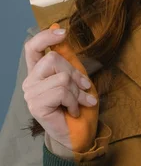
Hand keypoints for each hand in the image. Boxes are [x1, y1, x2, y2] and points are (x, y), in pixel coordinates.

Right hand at [22, 28, 97, 149]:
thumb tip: (60, 30)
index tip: (63, 33)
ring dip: (78, 91)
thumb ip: (67, 58)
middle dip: (75, 73)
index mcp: (38, 72)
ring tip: (81, 103)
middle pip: (53, 59)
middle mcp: (30, 81)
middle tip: (84, 89)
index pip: (33, 48)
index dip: (46, 37)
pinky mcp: (36, 105)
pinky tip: (73, 111)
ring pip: (62, 77)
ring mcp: (31, 94)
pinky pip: (62, 92)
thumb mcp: (75, 78)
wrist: (79, 135)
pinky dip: (74, 101)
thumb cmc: (78, 107)